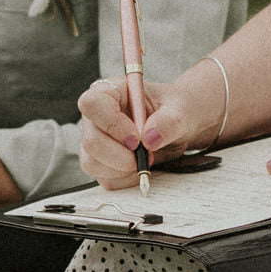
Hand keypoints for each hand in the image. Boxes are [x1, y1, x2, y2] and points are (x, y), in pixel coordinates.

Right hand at [75, 73, 219, 189]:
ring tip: (147, 159)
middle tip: (147, 155)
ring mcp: (95, 141)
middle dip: (120, 155)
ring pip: (92, 163)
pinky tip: (141, 167)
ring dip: (123, 169)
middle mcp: (96, 117)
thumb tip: (150, 138)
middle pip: (90, 140)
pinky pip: (105, 179)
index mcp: (109, 92)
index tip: (136, 139)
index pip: (92, 104)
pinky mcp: (100, 164)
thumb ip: (169, 121)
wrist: (176, 128)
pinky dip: (126, 179)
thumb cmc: (173, 112)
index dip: (111, 124)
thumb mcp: (179, 111)